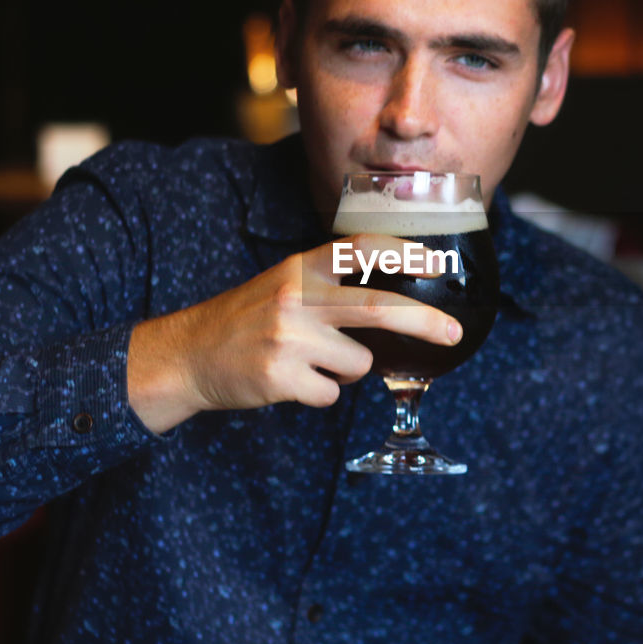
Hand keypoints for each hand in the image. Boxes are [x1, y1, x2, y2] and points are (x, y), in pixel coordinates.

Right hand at [127, 234, 461, 431]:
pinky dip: (320, 394)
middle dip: (423, 321)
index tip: (437, 261)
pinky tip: (290, 380)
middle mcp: (296, 298)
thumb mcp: (284, 284)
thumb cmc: (247, 320)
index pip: (359, 249)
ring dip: (345, 370)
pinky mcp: (279, 377)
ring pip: (359, 364)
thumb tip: (396, 300)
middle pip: (376, 307)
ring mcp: (287, 339)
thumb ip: (330, 286)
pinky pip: (331, 394)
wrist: (189, 355)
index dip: (403, 252)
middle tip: (453, 331)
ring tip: (308, 361)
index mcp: (299, 269)